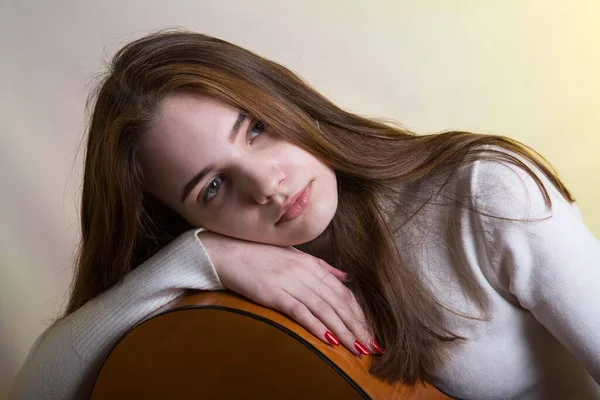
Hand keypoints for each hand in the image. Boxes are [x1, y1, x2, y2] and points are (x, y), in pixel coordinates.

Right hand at [197, 231, 376, 355]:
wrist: (227, 251)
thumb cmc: (259, 255)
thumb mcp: (294, 256)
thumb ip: (322, 268)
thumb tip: (346, 277)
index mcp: (312, 264)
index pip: (343, 292)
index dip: (360, 313)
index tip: (373, 330)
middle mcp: (305, 272)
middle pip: (338, 303)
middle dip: (357, 326)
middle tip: (373, 346)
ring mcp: (290, 282)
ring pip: (324, 309)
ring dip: (343, 330)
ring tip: (357, 348)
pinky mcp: (274, 293)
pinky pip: (300, 311)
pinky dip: (316, 326)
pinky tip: (329, 340)